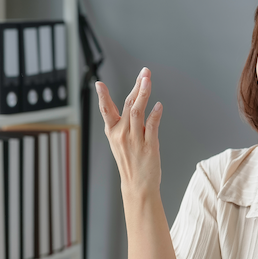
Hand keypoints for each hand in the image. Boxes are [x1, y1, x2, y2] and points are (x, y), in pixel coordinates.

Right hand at [96, 68, 162, 197]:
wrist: (137, 185)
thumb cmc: (130, 163)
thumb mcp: (121, 142)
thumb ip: (126, 122)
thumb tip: (134, 102)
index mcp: (113, 132)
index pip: (107, 110)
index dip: (103, 96)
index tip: (98, 84)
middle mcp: (122, 134)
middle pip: (128, 105)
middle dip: (136, 87)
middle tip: (144, 72)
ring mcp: (135, 140)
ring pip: (138, 112)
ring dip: (144, 94)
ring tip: (148, 80)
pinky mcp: (148, 146)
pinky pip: (152, 126)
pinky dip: (155, 114)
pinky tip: (158, 105)